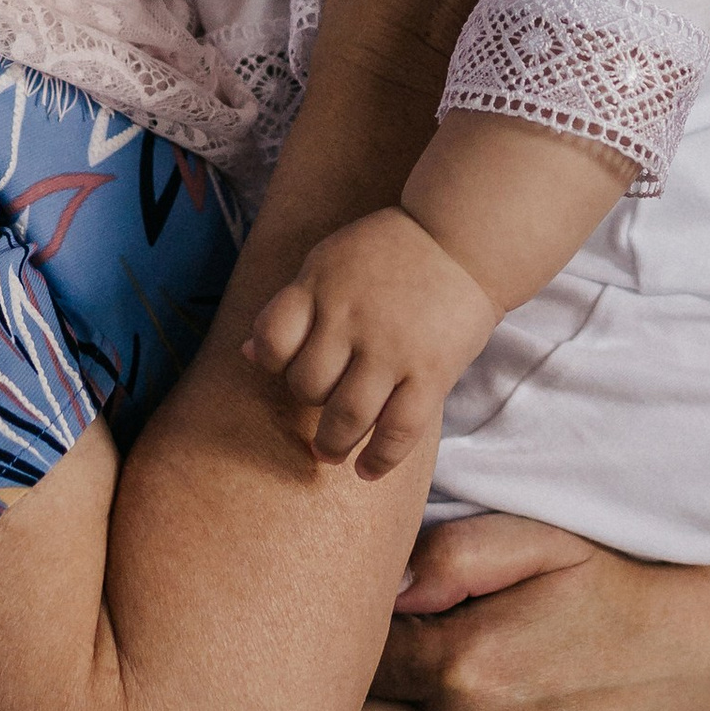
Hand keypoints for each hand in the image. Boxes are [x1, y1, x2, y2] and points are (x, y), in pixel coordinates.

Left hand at [245, 205, 496, 470]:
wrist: (463, 240)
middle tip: (321, 405)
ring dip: (333, 444)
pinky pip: (398, 431)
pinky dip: (378, 459)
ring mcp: (391, 349)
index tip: (284, 368)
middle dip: (308, 401)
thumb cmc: (389, 253)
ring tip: (331, 452)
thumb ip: (293, 306)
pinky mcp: (431, 373)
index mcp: (320, 286)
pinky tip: (366, 470)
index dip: (271, 361)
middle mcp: (351, 318)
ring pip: (346, 416)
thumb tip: (245, 354)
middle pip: (307, 384)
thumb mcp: (329, 262)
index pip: (272, 339)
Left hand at [342, 514, 709, 710]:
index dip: (343, 643)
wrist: (687, 658)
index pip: (353, 664)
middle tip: (348, 681)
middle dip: (339, 705)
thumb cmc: (602, 587)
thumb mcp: (536, 539)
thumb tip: (382, 590)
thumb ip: (451, 552)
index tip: (352, 630)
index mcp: (467, 664)